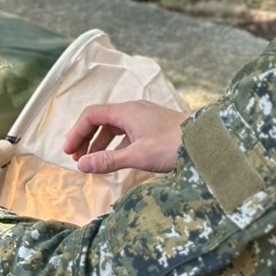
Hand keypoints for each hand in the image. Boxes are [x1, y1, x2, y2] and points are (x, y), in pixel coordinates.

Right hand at [62, 101, 188, 174]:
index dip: (76, 133)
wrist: (208, 143)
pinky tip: (116, 158)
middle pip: (101, 120)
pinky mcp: (154, 126)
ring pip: (114, 126)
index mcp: (127, 112)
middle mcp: (134, 110)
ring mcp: (145, 117)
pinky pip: (127, 131)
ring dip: (100, 142)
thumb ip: (108, 160)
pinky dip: (116, 144)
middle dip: (86, 138)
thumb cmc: (173, 146)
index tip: (68, 152)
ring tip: (93, 161)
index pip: (91, 116)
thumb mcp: (137, 156)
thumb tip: (81, 165)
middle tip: (77, 159)